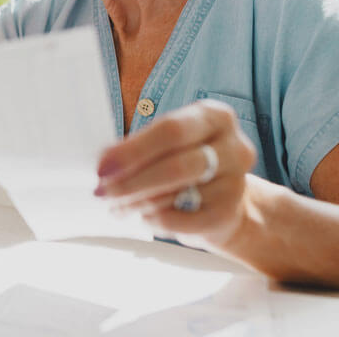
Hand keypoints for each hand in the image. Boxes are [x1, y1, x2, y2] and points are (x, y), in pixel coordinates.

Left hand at [94, 99, 257, 246]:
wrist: (228, 200)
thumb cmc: (188, 161)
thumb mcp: (171, 143)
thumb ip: (141, 147)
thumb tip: (105, 162)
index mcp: (215, 116)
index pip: (171, 131)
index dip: (133, 151)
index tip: (103, 166)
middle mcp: (234, 147)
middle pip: (175, 166)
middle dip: (131, 181)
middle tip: (102, 191)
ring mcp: (236, 183)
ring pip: (175, 196)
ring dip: (136, 203)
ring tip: (115, 205)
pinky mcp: (228, 214)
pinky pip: (180, 222)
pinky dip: (154, 220)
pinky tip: (141, 217)